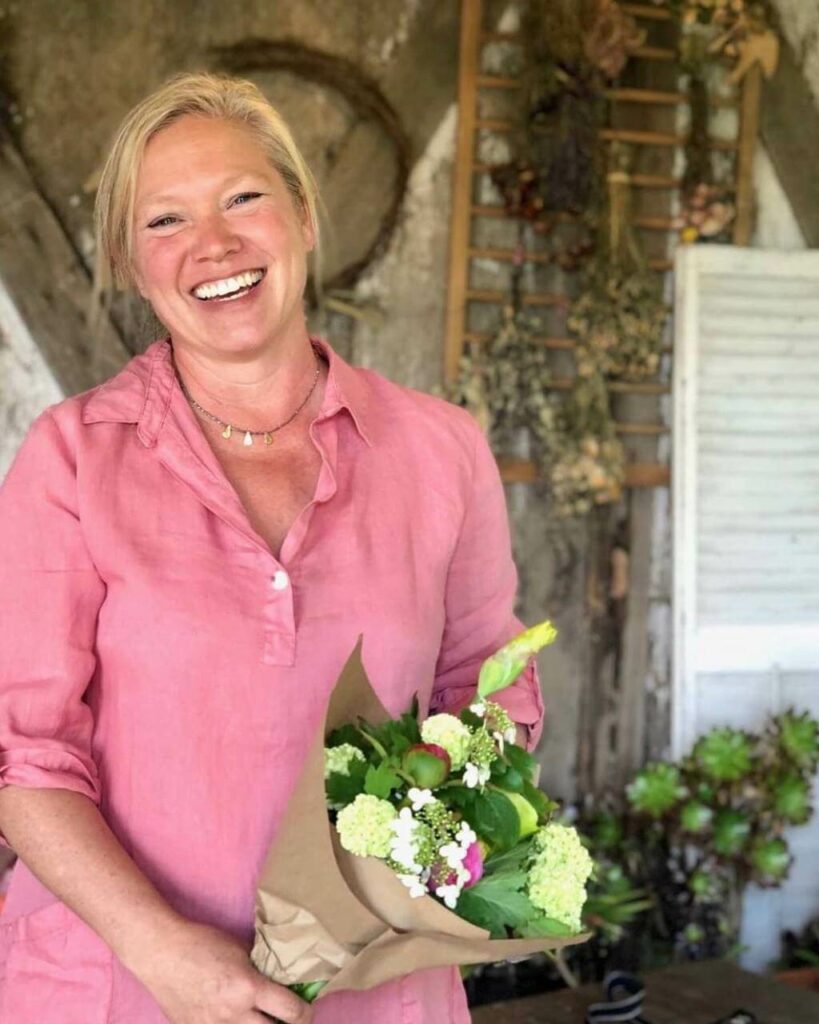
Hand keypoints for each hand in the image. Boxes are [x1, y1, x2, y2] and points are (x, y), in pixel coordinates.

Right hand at [129, 918, 312, 1023]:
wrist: (162, 953)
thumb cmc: (203, 943)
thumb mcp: (241, 951)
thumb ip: (262, 970)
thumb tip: (283, 981)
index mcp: (248, 988)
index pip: (291, 1012)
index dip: (305, 1012)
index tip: (306, 1008)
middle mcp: (233, 1015)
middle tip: (290, 1020)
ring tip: (264, 1020)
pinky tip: (238, 1020)